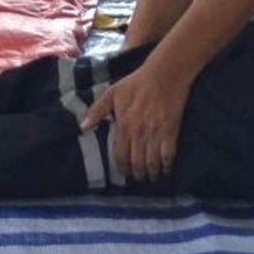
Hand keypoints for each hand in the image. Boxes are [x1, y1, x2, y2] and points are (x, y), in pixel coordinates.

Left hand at [82, 60, 191, 184]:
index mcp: (124, 125)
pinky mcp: (170, 132)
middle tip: (138, 178)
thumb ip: (97, 110)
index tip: (124, 173)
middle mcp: (139, 133)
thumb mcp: (112, 92)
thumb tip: (83, 127)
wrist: (165, 75)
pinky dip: (166, 166)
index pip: (120, 155)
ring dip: (151, 174)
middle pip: (137, 163)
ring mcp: (156, 134)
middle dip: (137, 175)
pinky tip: (165, 170)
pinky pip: (168, 156)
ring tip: (150, 178)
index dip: (122, 168)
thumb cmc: (137, 83)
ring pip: (152, 163)